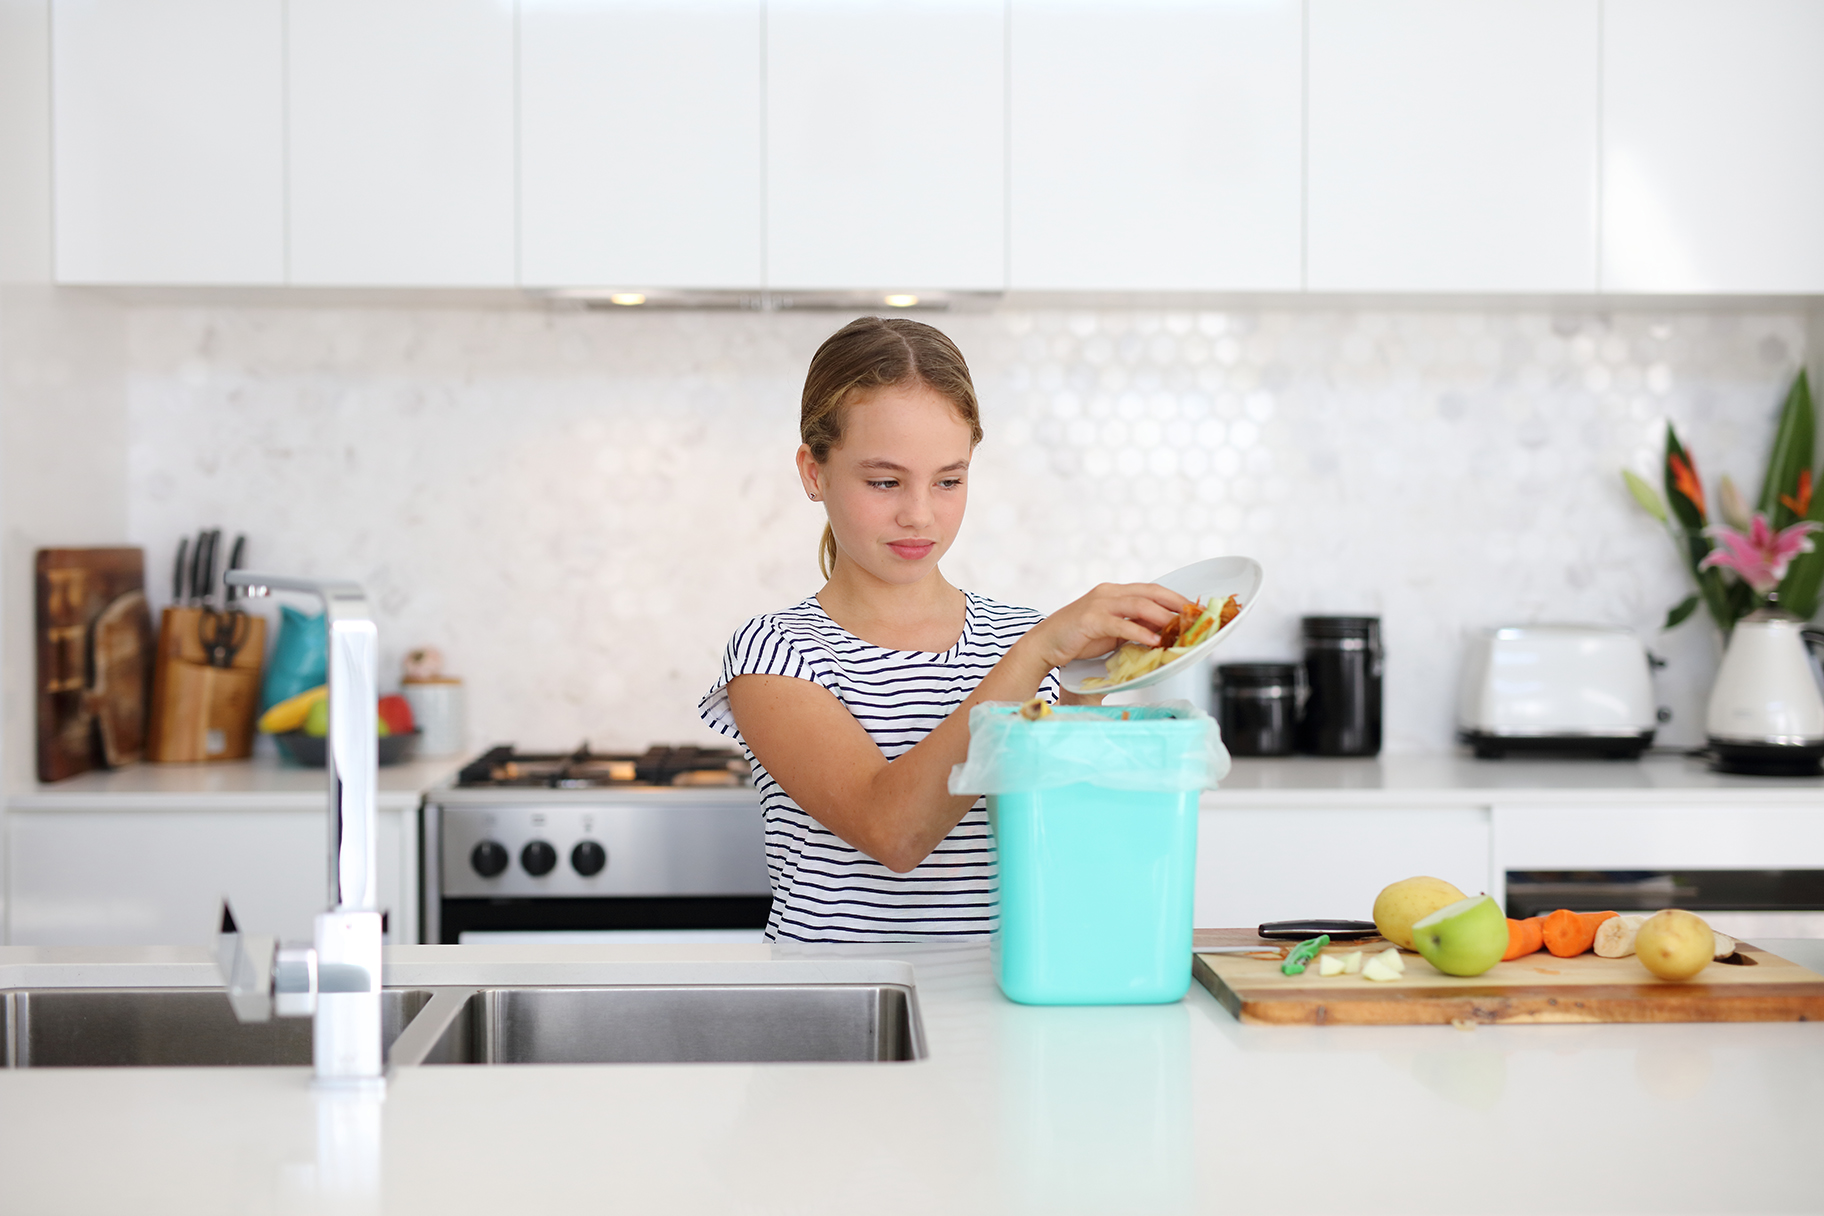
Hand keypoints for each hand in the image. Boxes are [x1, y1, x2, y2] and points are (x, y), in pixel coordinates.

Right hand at [1019, 583, 1189, 670]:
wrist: (1045, 644)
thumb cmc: (1077, 640)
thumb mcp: (1112, 633)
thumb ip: (1134, 628)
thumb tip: (1161, 632)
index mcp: (1115, 593)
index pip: (1151, 590)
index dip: (1175, 597)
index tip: (1194, 608)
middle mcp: (1109, 592)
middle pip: (1151, 591)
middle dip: (1176, 602)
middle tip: (1195, 614)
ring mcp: (1099, 603)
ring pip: (1139, 604)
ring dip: (1162, 616)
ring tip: (1179, 628)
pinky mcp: (1090, 619)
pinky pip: (1121, 624)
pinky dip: (1140, 632)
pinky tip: (1154, 641)